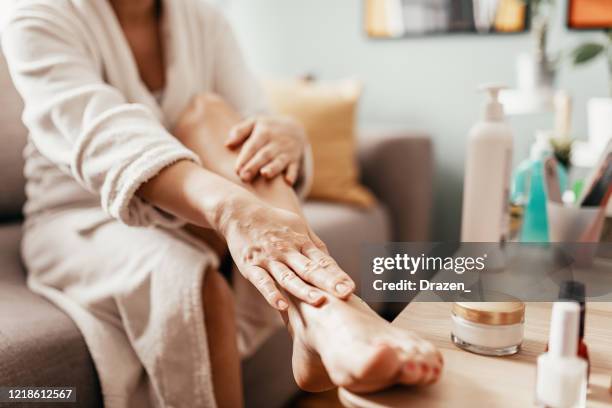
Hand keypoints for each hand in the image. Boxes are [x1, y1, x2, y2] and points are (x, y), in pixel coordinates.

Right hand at [221, 197, 355, 310]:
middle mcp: (287, 251)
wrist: (239, 212)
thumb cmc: (272, 222)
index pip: (322, 261)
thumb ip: (315, 245)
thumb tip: (333, 262)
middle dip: (329, 282)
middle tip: (346, 293)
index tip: (351, 286)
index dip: (337, 274)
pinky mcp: (251, 266)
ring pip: (288, 276)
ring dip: (303, 290)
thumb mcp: (297, 226)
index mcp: (301, 242)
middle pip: (310, 269)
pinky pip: (262, 282)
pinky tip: (281, 305)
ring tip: (319, 301)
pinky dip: (271, 294)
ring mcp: (269, 259)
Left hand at [225, 116, 305, 184]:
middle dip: (255, 165)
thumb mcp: (254, 122)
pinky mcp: (295, 159)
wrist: (295, 128)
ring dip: (273, 168)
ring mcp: (287, 151)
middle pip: (264, 154)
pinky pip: (295, 167)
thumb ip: (239, 131)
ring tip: (265, 174)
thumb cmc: (267, 128)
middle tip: (244, 177)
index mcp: (264, 132)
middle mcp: (276, 142)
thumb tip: (227, 144)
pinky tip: (288, 182)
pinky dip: (292, 174)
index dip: (244, 157)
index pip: (252, 146)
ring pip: (280, 160)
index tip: (236, 169)